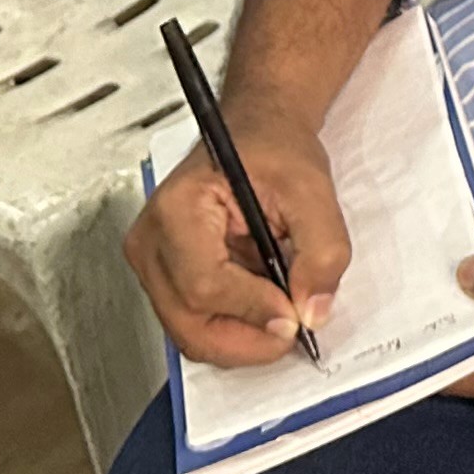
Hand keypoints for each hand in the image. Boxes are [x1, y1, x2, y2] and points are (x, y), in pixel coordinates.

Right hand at [124, 108, 350, 366]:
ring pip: (191, 334)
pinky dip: (234, 328)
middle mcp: (151, 242)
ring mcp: (152, 264)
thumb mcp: (312, 189)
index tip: (294, 316)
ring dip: (242, 337)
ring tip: (279, 308)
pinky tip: (262, 304)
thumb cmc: (273, 150)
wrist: (257, 133)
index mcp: (177, 209)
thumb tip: (311, 311)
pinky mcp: (164, 279)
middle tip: (293, 328)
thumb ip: (322, 251)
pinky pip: (195, 325)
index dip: (253, 310)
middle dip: (247, 340)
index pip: (204, 284)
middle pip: (189, 323)